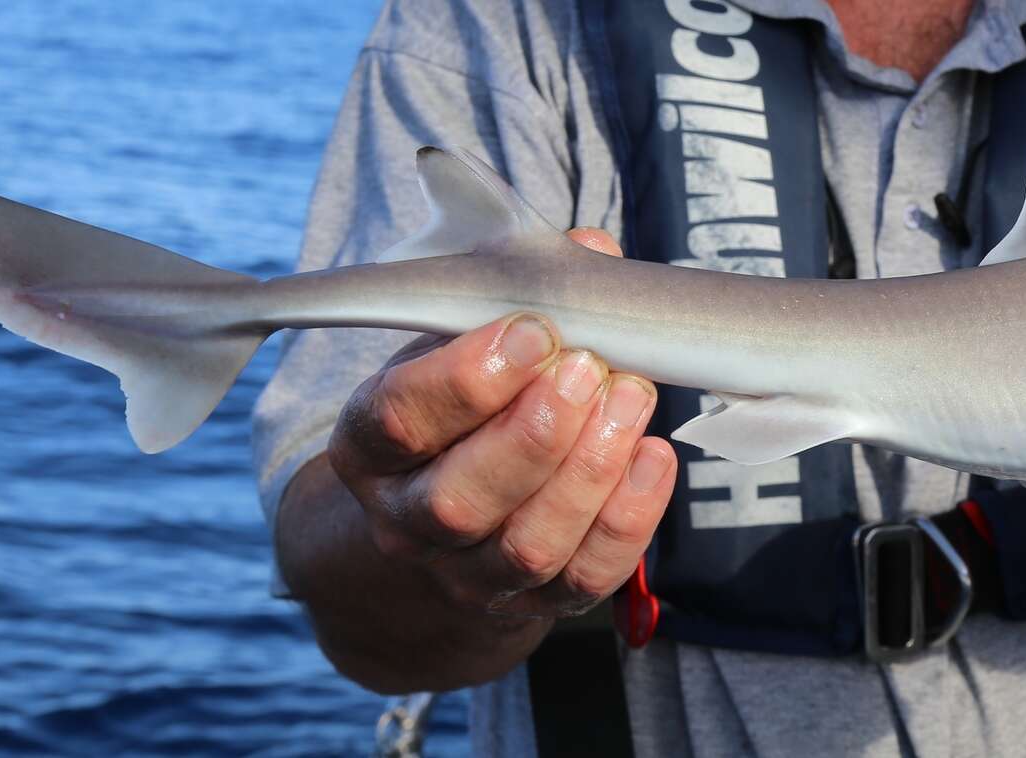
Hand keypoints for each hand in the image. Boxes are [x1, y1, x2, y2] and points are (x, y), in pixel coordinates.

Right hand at [325, 228, 676, 618]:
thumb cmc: (456, 410)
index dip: (465, 378)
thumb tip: (590, 253)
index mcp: (370, 447)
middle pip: (459, 499)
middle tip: (587, 369)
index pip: (398, 422)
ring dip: (589, 472)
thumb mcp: (457, 346)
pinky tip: (655, 457)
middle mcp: (408, 520)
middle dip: (534, 432)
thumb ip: (515, 294)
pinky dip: (628, 520)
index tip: (533, 329)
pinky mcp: (533, 604)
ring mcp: (469, 573)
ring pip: (526, 547)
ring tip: (632, 398)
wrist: (440, 530)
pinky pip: (584, 577)